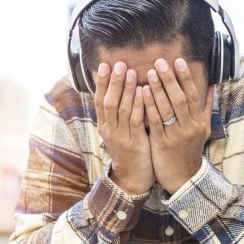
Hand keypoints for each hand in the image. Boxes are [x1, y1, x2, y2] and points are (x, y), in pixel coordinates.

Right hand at [95, 61, 154, 194]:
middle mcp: (109, 130)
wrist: (132, 179)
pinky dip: (139, 105)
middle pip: (109, 101)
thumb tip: (120, 90)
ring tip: (132, 72)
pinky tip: (144, 92)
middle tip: (120, 64)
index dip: (102, 82)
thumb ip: (119, 113)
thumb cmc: (129, 151)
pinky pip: (136, 121)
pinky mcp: (134, 143)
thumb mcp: (119, 131)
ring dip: (127, 90)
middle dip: (114, 81)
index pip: (100, 100)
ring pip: (122, 109)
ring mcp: (121, 137)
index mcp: (104, 125)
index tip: (105, 65)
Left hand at [143, 58, 213, 193]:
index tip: (178, 61)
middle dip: (170, 79)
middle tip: (160, 61)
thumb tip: (213, 85)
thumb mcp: (203, 130)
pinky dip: (149, 106)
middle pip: (180, 98)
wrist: (184, 178)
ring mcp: (176, 135)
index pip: (193, 94)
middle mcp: (190, 127)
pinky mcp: (162, 143)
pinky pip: (155, 121)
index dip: (185, 77)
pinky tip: (141, 93)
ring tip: (149, 72)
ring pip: (167, 109)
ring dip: (158, 89)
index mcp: (199, 121)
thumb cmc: (190, 150)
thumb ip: (206, 107)